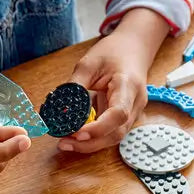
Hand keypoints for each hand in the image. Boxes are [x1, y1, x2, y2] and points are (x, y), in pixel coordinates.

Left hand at [59, 33, 151, 153]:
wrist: (133, 49)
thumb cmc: (114, 52)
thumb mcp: (89, 63)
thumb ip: (75, 86)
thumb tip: (58, 109)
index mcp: (128, 86)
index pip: (118, 114)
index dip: (98, 128)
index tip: (76, 133)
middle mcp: (135, 104)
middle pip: (116, 133)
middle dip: (90, 143)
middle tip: (63, 143)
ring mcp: (133, 112)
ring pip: (114, 137)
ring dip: (91, 144)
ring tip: (66, 142)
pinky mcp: (126, 117)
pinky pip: (111, 132)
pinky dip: (94, 137)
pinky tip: (77, 135)